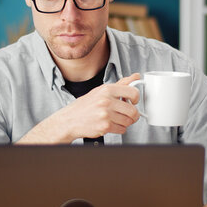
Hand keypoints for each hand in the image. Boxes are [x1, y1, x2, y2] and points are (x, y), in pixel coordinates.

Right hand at [17, 73, 141, 143]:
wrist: (70, 120)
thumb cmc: (85, 106)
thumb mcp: (101, 90)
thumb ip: (121, 84)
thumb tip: (136, 76)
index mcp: (107, 90)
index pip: (133, 92)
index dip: (136, 98)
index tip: (133, 101)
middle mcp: (106, 101)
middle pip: (133, 110)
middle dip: (132, 114)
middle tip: (127, 114)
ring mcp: (106, 114)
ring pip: (128, 121)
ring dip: (125, 122)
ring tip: (116, 119)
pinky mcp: (105, 126)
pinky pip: (122, 129)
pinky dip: (119, 129)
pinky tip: (111, 124)